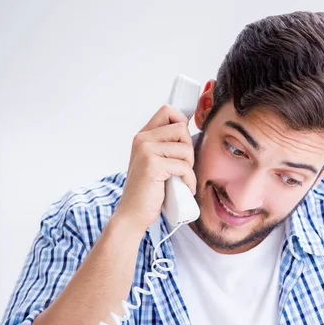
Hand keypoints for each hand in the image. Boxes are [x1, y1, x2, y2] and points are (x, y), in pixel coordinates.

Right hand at [115, 105, 196, 232]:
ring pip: (185, 148)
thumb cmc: (148, 191)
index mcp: (143, 136)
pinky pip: (184, 166)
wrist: (133, 214)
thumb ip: (166, 146)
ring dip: (190, 166)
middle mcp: (142, 140)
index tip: (185, 142)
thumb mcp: (155, 163)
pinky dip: (189, 180)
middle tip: (183, 167)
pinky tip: (185, 188)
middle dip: (189, 149)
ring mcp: (146, 151)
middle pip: (181, 128)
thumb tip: (188, 130)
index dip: (182, 122)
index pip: (168, 111)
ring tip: (182, 178)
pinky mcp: (153, 165)